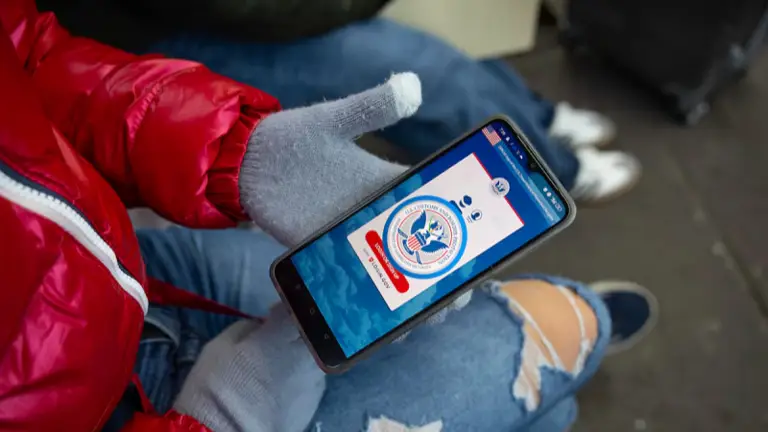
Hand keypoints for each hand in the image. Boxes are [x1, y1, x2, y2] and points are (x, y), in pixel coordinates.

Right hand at [173, 306, 323, 431]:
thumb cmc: (218, 387)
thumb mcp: (222, 346)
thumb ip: (250, 328)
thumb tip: (263, 327)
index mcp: (284, 334)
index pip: (299, 305)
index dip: (291, 301)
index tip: (280, 305)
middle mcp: (307, 353)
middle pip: (314, 331)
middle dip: (301, 328)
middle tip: (282, 333)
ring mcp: (315, 380)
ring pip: (315, 356)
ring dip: (303, 354)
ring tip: (281, 363)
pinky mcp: (315, 404)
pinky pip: (312, 380)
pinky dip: (301, 378)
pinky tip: (283, 385)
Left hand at [239, 72, 471, 327]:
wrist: (245, 161)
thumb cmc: (292, 137)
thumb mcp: (334, 120)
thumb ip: (371, 106)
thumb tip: (413, 84)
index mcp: (384, 182)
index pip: (432, 204)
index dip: (457, 223)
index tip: (479, 244)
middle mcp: (371, 213)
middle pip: (416, 244)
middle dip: (441, 268)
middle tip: (460, 294)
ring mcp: (347, 235)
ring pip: (388, 265)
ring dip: (410, 289)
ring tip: (431, 315)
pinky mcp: (319, 251)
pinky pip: (349, 276)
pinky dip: (367, 295)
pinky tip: (383, 317)